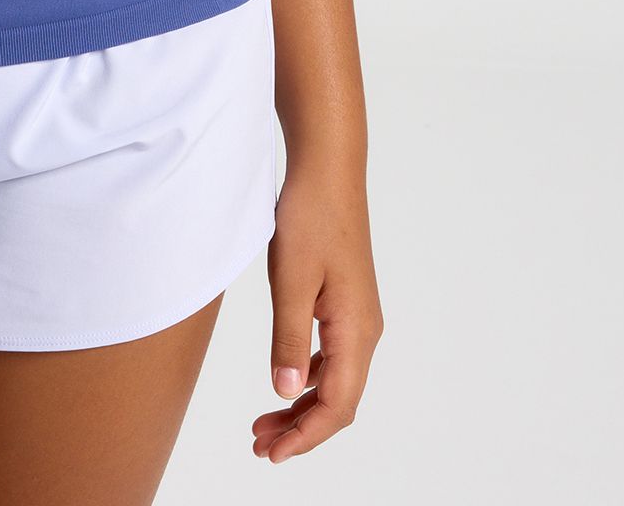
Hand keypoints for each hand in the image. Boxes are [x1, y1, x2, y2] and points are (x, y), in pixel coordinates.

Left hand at [252, 160, 383, 461]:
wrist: (328, 171)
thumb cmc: (311, 217)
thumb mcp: (291, 279)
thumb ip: (289, 339)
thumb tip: (286, 393)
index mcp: (356, 330)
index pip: (337, 404)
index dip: (306, 436)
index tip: (272, 453)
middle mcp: (364, 330)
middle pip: (339, 400)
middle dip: (302, 429)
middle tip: (259, 445)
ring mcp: (357, 317)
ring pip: (335, 380)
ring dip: (302, 406)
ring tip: (264, 424)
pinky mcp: (345, 303)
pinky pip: (332, 357)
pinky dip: (308, 377)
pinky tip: (285, 379)